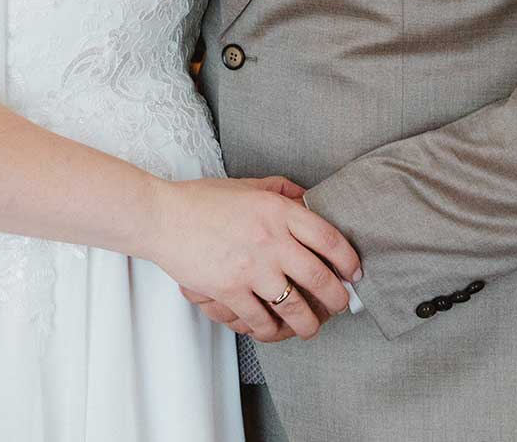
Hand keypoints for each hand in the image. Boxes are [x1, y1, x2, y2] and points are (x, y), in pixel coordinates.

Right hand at [148, 176, 359, 341]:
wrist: (162, 217)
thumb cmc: (201, 200)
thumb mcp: (246, 185)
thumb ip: (279, 189)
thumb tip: (306, 195)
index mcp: (277, 211)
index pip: (328, 237)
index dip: (348, 259)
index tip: (354, 271)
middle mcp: (271, 240)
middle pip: (319, 277)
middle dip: (336, 298)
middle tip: (341, 306)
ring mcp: (251, 268)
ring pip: (294, 306)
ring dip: (309, 324)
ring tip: (311, 328)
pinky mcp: (230, 290)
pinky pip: (260, 319)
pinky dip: (270, 331)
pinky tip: (274, 331)